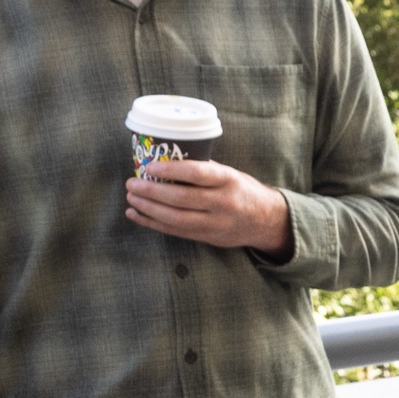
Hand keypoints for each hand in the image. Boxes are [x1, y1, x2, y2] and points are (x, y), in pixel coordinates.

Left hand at [124, 156, 296, 255]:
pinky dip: (152, 223)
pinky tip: (136, 214)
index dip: (172, 169)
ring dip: (149, 208)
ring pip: (176, 218)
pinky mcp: (208, 237)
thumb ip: (204, 170)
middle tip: (132, 182)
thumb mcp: (231, 174)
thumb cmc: (242, 190)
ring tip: (132, 197)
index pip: (198, 173)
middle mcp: (223, 203)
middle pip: (181, 198)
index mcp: (229, 181)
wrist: (266, 221)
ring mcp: (216, 223)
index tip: (150, 165)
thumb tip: (166, 160)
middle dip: (152, 191)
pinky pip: (175, 231)